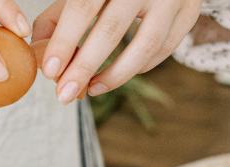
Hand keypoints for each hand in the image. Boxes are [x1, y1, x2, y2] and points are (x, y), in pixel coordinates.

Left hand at [33, 0, 201, 102]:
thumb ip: (58, 17)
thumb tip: (39, 53)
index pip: (84, 6)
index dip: (65, 40)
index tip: (50, 70)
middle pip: (112, 30)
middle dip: (85, 67)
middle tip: (63, 94)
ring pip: (145, 46)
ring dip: (114, 76)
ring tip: (90, 90)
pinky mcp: (190, 12)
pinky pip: (164, 50)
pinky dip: (139, 68)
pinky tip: (114, 76)